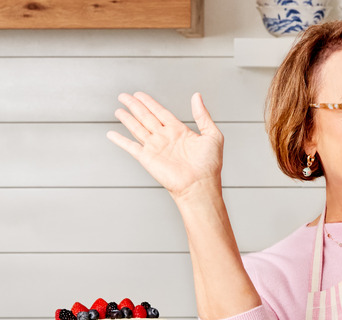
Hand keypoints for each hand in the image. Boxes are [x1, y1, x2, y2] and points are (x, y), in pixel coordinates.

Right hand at [107, 92, 224, 199]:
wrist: (200, 185)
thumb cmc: (209, 165)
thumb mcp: (212, 135)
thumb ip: (202, 115)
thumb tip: (197, 97)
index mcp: (179, 131)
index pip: (160, 112)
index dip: (149, 102)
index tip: (140, 94)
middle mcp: (165, 138)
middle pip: (146, 116)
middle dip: (134, 105)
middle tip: (124, 96)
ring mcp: (155, 147)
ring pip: (137, 128)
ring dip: (127, 119)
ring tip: (118, 110)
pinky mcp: (147, 158)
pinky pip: (130, 147)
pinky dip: (120, 140)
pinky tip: (112, 134)